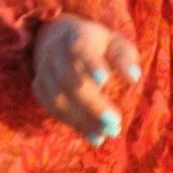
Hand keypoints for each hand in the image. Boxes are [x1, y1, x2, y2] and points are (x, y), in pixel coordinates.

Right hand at [32, 16, 140, 143]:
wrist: (62, 42)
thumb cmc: (99, 47)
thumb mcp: (115, 44)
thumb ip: (124, 58)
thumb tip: (133, 77)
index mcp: (76, 36)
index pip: (79, 49)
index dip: (90, 64)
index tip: (104, 80)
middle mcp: (55, 52)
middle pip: (67, 79)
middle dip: (91, 103)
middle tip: (115, 122)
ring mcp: (44, 70)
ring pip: (58, 99)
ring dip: (84, 120)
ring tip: (109, 132)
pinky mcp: (39, 88)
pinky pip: (53, 110)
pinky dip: (75, 125)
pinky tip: (95, 137)